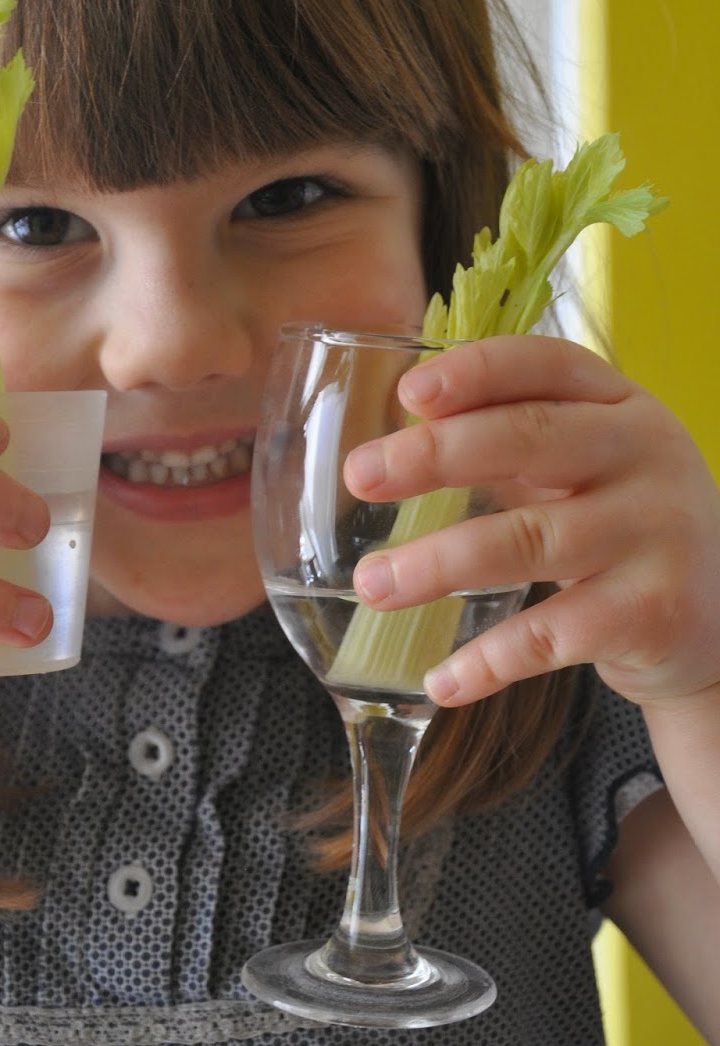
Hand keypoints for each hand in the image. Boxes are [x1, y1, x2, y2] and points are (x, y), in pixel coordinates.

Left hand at [343, 334, 719, 710]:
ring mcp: (657, 533)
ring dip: (438, 565)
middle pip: (529, 438)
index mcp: (621, 404)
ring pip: (529, 540)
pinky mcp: (655, 611)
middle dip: (435, 456)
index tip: (407, 392)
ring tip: (373, 584)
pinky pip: (553, 634)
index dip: (475, 372)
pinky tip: (440, 679)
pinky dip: (489, 661)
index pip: (545, 366)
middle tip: (361, 476)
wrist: (718, 619)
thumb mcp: (586, 465)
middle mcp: (646, 455)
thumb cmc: (623, 524)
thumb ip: (510, 438)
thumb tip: (398, 434)